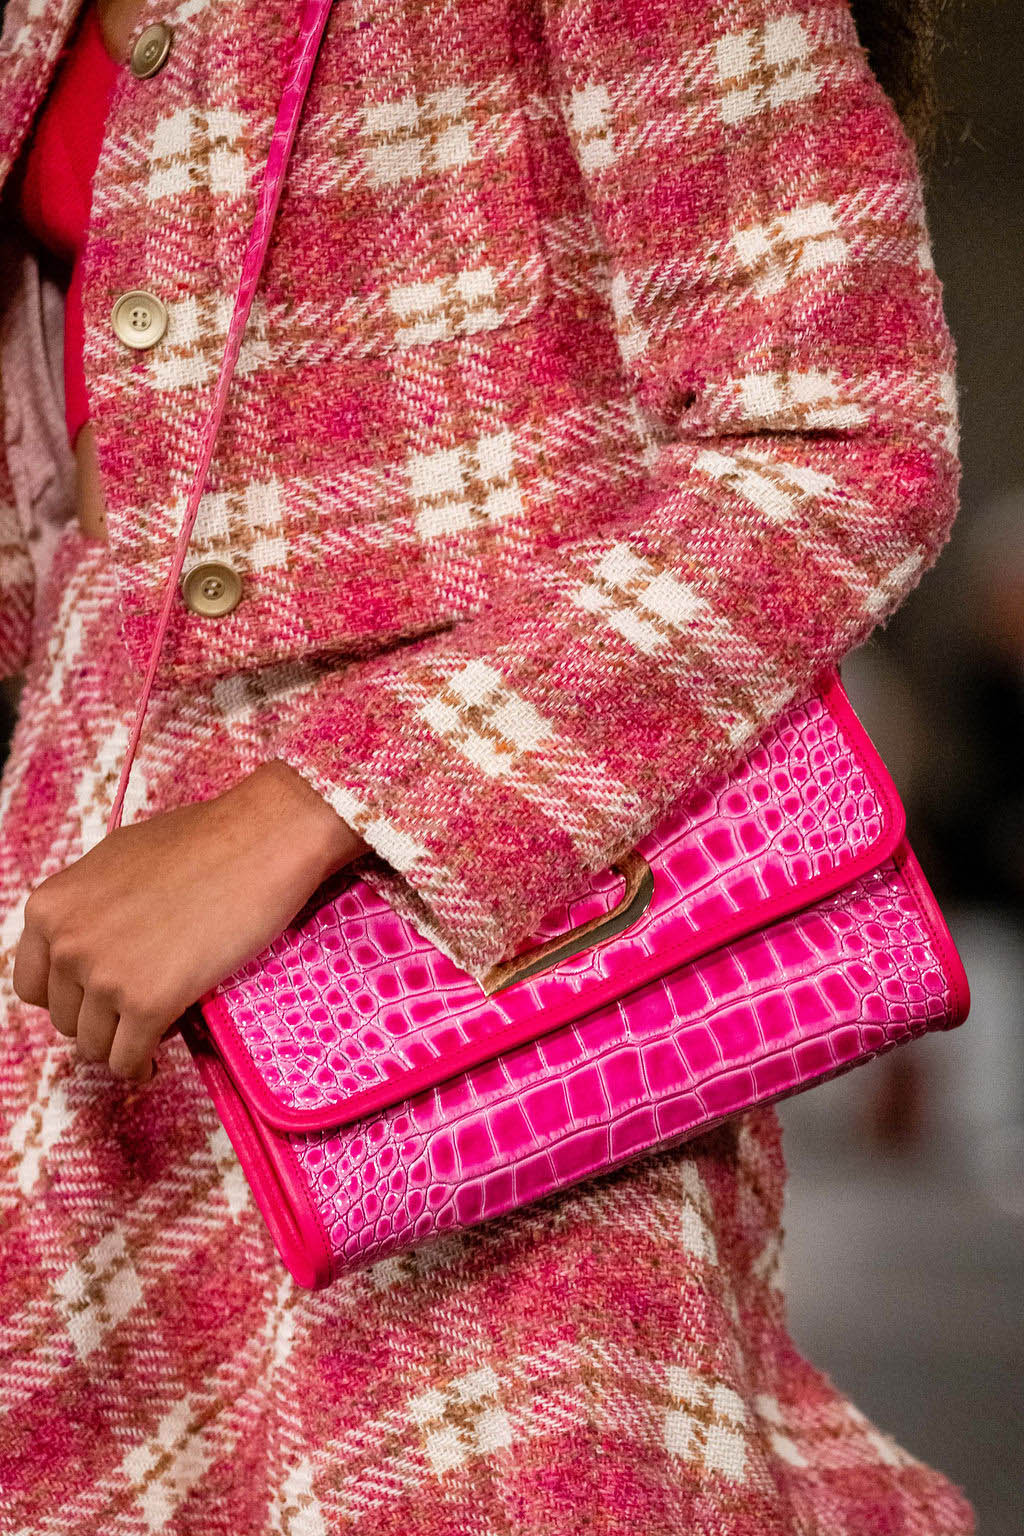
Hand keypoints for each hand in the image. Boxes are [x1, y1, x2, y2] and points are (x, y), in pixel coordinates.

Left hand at [12, 761, 367, 1082]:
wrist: (260, 841)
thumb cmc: (203, 840)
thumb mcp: (117, 861)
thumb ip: (89, 906)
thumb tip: (87, 942)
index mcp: (51, 907)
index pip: (32, 984)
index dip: (67, 996)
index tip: (93, 1000)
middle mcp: (67, 943)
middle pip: (65, 1018)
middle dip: (98, 1020)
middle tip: (132, 1014)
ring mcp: (104, 975)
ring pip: (94, 1045)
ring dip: (120, 1045)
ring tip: (148, 1035)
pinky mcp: (148, 1003)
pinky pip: (128, 1060)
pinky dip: (141, 1066)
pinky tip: (155, 1060)